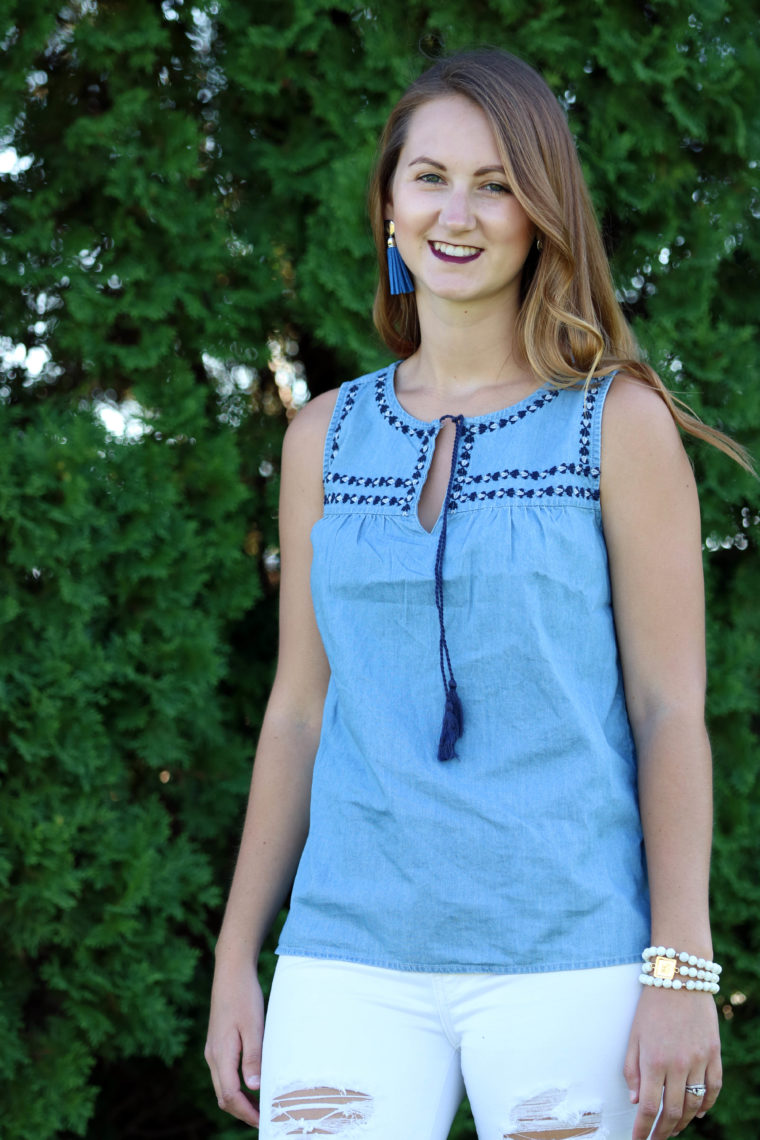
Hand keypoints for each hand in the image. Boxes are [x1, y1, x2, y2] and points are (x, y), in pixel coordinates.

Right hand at [205, 958, 265, 1127]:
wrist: (231, 972)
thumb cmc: (244, 996)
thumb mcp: (254, 1026)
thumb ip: (253, 1058)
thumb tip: (254, 1089)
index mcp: (221, 1054)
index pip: (230, 1095)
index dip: (246, 1112)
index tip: (264, 1121)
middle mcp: (212, 1056)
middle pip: (223, 1096)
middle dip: (242, 1112)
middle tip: (264, 1118)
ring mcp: (213, 1050)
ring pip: (222, 1086)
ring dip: (239, 1100)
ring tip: (261, 1106)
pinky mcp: (217, 1044)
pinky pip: (224, 1074)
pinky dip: (236, 1086)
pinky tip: (251, 1085)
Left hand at [623, 987, 721, 1137]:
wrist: (679, 979)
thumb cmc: (651, 1008)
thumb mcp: (633, 1036)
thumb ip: (632, 1070)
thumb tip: (636, 1102)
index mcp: (653, 1061)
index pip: (649, 1108)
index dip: (643, 1130)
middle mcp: (677, 1065)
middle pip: (672, 1112)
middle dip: (663, 1131)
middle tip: (656, 1139)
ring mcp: (699, 1060)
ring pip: (693, 1104)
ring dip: (683, 1122)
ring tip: (673, 1129)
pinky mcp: (714, 1054)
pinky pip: (713, 1088)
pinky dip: (706, 1105)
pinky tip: (697, 1113)